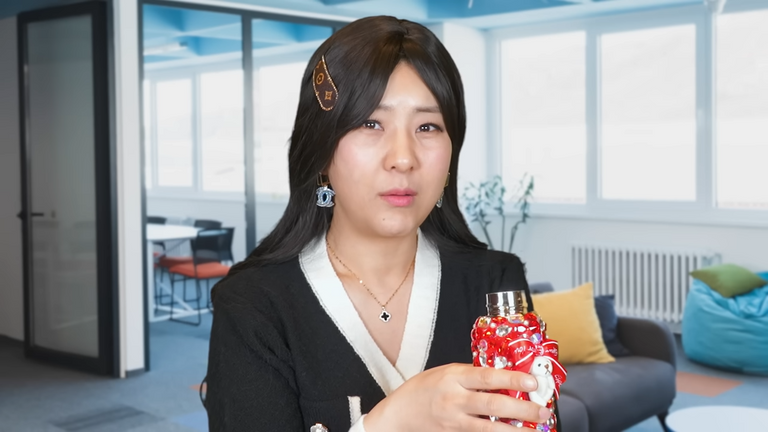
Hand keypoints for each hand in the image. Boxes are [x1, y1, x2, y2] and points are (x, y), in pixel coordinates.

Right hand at [363, 363, 550, 431]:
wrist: (398, 415)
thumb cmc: (421, 389)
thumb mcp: (444, 372)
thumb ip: (471, 376)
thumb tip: (502, 379)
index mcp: (453, 377)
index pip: (487, 377)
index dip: (512, 380)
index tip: (532, 382)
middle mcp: (454, 400)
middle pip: (493, 406)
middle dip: (522, 409)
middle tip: (543, 410)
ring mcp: (454, 421)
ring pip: (489, 428)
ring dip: (516, 431)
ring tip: (536, 431)